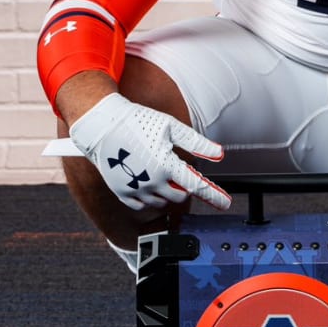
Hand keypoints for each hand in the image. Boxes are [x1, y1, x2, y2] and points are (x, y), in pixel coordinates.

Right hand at [68, 92, 230, 211]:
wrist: (102, 125)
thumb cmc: (138, 121)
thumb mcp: (172, 127)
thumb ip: (197, 143)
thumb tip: (219, 154)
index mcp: (167, 165)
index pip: (196, 186)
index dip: (214, 196)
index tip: (225, 204)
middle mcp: (152, 182)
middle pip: (179, 196)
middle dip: (183, 186)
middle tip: (176, 170)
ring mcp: (136, 190)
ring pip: (161, 202)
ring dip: (166, 191)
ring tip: (157, 168)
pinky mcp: (122, 193)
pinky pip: (142, 205)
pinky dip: (149, 196)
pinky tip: (146, 180)